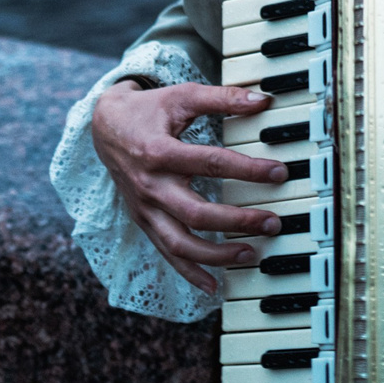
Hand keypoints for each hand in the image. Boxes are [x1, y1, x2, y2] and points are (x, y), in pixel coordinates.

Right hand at [89, 80, 290, 291]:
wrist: (104, 128)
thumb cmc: (148, 111)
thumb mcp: (182, 96)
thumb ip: (222, 98)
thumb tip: (262, 100)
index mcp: (160, 152)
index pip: (211, 164)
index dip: (248, 170)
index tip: (279, 173)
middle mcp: (151, 186)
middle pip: (196, 214)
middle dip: (238, 222)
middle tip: (272, 223)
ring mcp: (146, 209)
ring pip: (180, 243)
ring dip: (217, 255)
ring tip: (251, 253)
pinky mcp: (144, 222)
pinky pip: (166, 253)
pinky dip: (189, 273)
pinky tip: (213, 286)